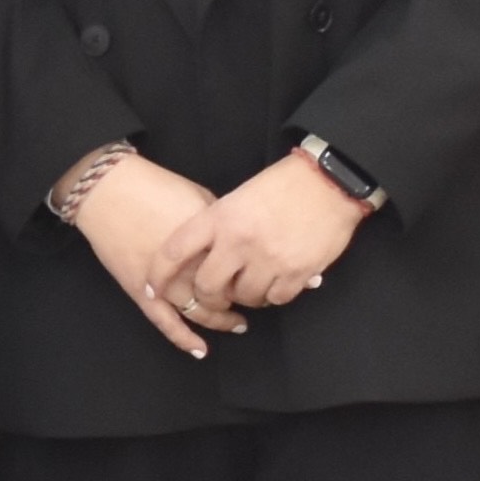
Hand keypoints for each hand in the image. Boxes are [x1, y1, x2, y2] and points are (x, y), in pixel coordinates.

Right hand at [66, 152, 234, 356]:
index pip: (239, 270)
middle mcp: (190, 268)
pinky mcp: (142, 292)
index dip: (250, 276)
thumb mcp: (198, 196)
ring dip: (220, 321)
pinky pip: (166, 323)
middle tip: (254, 302)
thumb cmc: (153, 187)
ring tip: (237, 324)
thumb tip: (233, 242)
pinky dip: (184, 339)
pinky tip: (201, 350)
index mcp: (208, 244)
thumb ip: (218, 224)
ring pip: (200, 313)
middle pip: (225, 294)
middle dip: (241, 301)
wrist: (108, 191)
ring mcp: (165, 284)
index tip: (257, 277)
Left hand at [159, 155, 370, 314]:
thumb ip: (218, 226)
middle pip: (208, 288)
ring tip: (252, 285)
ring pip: (245, 298)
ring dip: (245, 297)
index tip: (151, 287)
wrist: (328, 181)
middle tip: (216, 297)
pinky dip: (273, 296)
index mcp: (219, 218)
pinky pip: (276, 299)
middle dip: (208, 299)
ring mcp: (269, 259)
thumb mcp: (238, 198)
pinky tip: (275, 285)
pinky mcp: (298, 271)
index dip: (157, 274)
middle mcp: (239, 241)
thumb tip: (203, 255)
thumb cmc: (281, 185)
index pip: (174, 251)